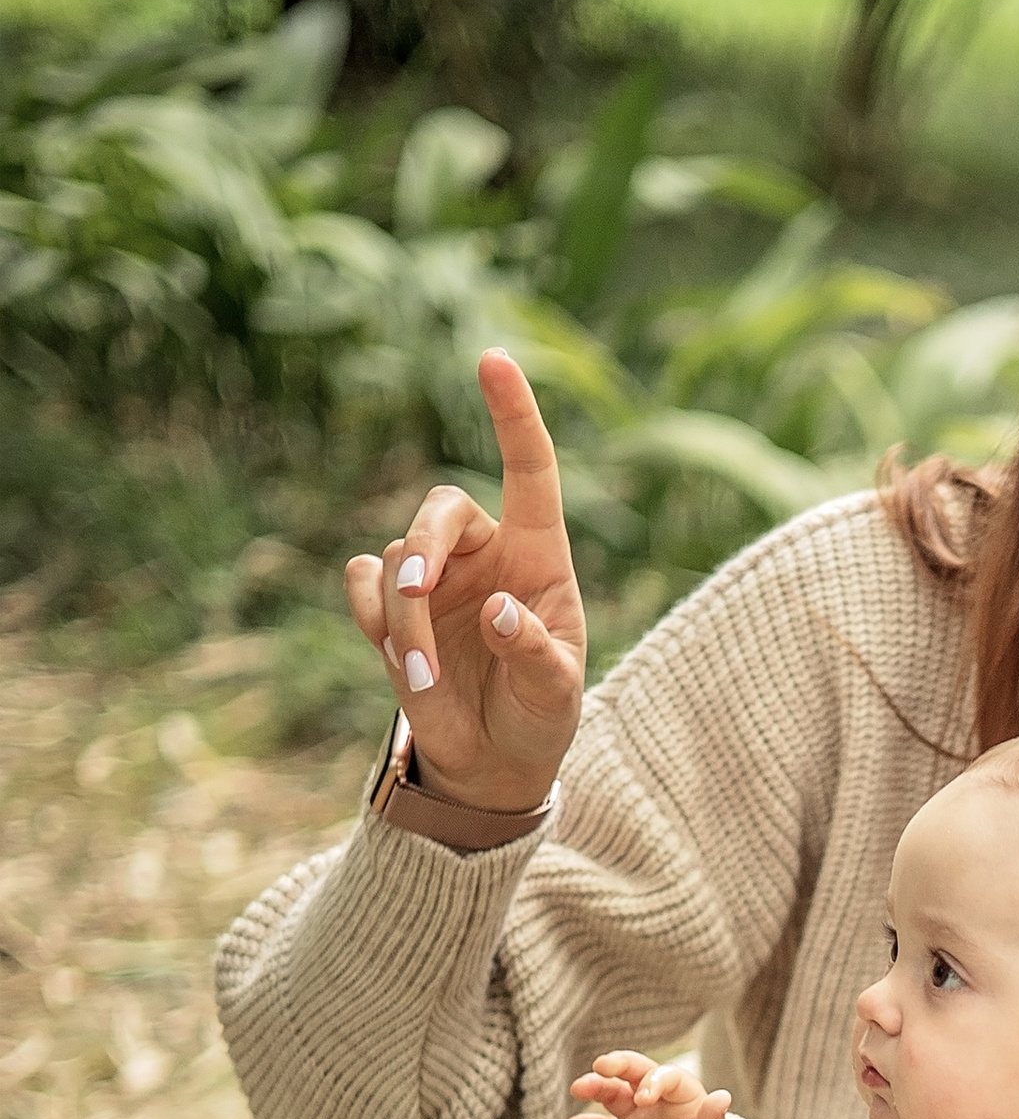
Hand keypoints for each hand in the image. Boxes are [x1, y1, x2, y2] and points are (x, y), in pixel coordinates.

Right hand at [345, 351, 586, 812]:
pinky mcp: (390, 604)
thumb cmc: (539, 716)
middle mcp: (483, 551)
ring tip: (425, 679)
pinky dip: (371, 617)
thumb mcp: (555, 695)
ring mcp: (432, 575)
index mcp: (539, 554)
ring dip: (403, 621)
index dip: (513, 415)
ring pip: (396, 560)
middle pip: (440, 508)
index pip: (530, 470)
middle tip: (414, 598)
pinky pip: (363, 582)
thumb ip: (535, 654)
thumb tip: (498, 611)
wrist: (492, 760)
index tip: (493, 359)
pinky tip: (396, 656)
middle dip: (423, 548)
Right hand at [563, 1051, 736, 1118]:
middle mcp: (658, 1105)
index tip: (644, 1098)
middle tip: (602, 1065)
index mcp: (685, 1099)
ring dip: (594, 1087)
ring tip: (578, 1088)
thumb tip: (723, 1097)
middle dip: (618, 1065)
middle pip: (635, 1074)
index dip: (654, 1081)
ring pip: (611, 1096)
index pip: (667, 1077)